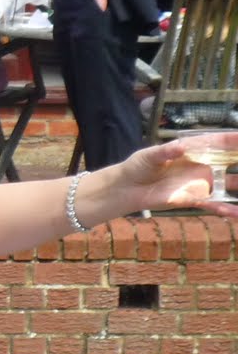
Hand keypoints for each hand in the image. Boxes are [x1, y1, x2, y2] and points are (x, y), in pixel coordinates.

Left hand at [114, 132, 237, 212]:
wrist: (127, 188)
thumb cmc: (139, 166)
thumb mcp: (150, 156)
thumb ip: (165, 152)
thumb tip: (179, 148)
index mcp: (193, 150)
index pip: (220, 143)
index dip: (234, 140)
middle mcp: (202, 166)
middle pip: (231, 162)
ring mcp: (201, 183)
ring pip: (230, 184)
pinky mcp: (195, 199)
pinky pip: (215, 204)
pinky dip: (227, 208)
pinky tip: (235, 212)